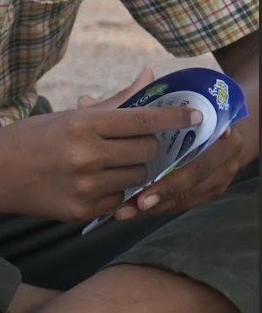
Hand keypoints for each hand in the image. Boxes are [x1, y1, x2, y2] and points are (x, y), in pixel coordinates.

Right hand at [0, 68, 189, 221]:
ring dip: (130, 170)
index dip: (173, 118)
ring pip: (137, 177)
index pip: (142, 120)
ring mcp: (84, 186)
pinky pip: (119, 199)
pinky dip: (113, 190)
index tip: (195, 117)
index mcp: (80, 124)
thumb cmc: (28, 138)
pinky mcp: (82, 211)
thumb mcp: (68, 116)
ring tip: (104, 164)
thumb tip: (149, 76)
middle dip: (145, 147)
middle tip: (129, 143)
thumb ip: (115, 101)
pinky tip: (89, 183)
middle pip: (146, 151)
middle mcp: (85, 155)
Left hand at [117, 109, 252, 220]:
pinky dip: (162, 208)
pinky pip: (188, 202)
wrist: (215, 127)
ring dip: (159, 203)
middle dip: (166, 188)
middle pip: (196, 172)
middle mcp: (227, 147)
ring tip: (127, 210)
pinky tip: (137, 211)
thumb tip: (84, 101)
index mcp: (217, 120)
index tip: (152, 165)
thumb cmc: (174, 115)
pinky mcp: (215, 189)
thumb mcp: (158, 106)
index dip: (181, 144)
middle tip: (138, 200)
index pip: (201, 137)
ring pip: (191, 192)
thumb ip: (126, 106)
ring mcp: (224, 171)